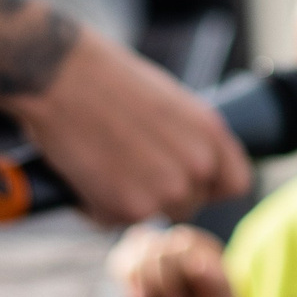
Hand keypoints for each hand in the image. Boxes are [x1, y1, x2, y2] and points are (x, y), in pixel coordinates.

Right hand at [10, 28, 250, 225]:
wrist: (60, 75)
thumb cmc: (105, 78)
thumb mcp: (167, 101)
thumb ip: (186, 138)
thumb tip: (187, 167)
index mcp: (212, 132)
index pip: (236, 183)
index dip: (209, 186)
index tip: (183, 180)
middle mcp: (199, 164)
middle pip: (191, 204)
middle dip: (160, 194)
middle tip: (123, 165)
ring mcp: (168, 190)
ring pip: (154, 215)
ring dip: (128, 202)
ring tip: (101, 163)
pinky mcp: (132, 209)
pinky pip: (116, 222)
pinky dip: (96, 207)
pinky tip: (83, 172)